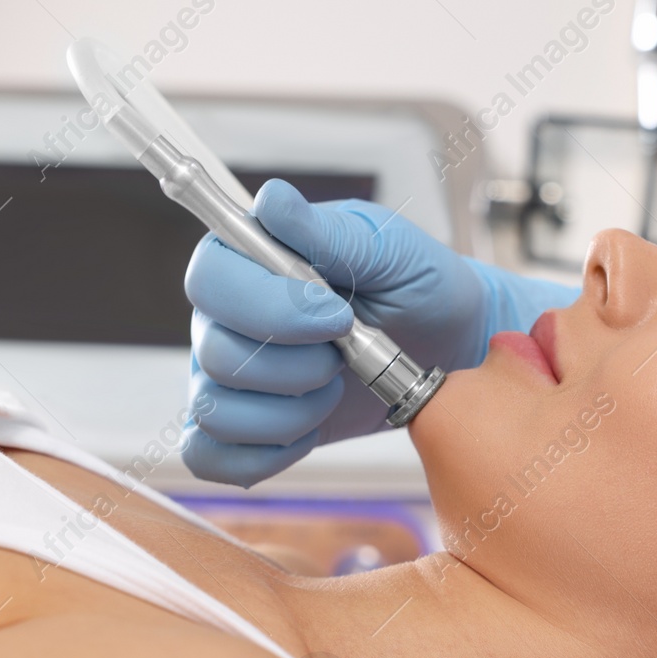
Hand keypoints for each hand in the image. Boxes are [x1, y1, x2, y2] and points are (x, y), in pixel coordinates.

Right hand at [182, 179, 577, 485]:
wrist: (446, 351)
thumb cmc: (418, 288)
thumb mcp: (391, 251)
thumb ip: (330, 233)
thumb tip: (272, 201)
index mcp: (249, 258)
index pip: (210, 280)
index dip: (269, 307)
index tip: (337, 315)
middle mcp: (225, 317)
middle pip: (215, 352)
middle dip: (295, 366)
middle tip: (347, 354)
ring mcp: (227, 376)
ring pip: (217, 410)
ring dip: (290, 412)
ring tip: (337, 387)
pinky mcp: (242, 428)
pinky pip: (212, 456)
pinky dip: (264, 453)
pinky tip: (309, 431)